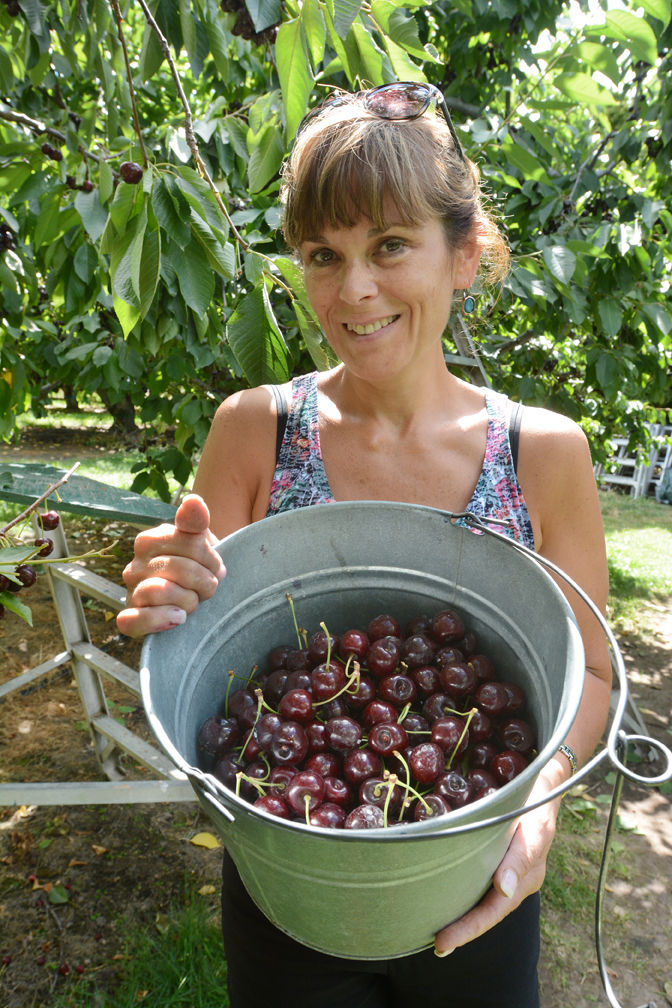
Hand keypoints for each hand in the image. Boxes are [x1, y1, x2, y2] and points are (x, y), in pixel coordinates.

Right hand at [116, 494, 225, 637]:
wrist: (189, 600)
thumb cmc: (195, 568)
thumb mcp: (200, 542)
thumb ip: (195, 521)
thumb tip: (193, 500)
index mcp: (149, 540)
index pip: (189, 543)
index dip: (211, 558)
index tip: (217, 568)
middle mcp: (135, 565)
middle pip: (179, 568)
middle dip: (205, 581)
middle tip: (210, 587)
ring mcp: (130, 592)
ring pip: (161, 591)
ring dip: (189, 601)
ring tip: (194, 603)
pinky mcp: (130, 619)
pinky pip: (134, 620)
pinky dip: (159, 619)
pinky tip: (179, 618)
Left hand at [433, 774, 560, 956]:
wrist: (544, 782)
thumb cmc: (537, 801)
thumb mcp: (534, 826)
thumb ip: (521, 857)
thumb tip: (503, 889)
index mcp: (526, 875)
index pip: (494, 910)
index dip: (469, 928)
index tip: (444, 941)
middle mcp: (515, 879)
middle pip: (488, 911)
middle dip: (463, 930)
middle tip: (436, 945)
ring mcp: (507, 870)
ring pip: (484, 900)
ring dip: (463, 917)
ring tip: (436, 931)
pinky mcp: (497, 858)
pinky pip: (481, 882)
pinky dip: (465, 894)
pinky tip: (445, 896)